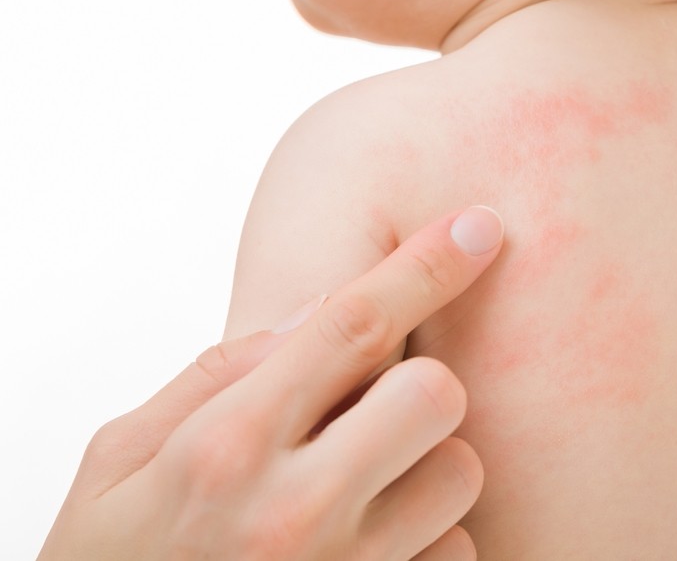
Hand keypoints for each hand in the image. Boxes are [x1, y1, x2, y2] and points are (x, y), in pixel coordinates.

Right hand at [39, 206, 504, 559]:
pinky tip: (369, 548)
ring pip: (460, 474)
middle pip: (434, 394)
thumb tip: (310, 316)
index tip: (477, 228)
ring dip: (428, 467)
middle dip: (421, 387)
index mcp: (225, 444)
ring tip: (366, 488)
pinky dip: (428, 541)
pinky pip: (458, 551)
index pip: (350, 325)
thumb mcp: (118, 461)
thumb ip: (213, 378)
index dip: (426, 265)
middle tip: (379, 409)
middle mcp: (294, 509)